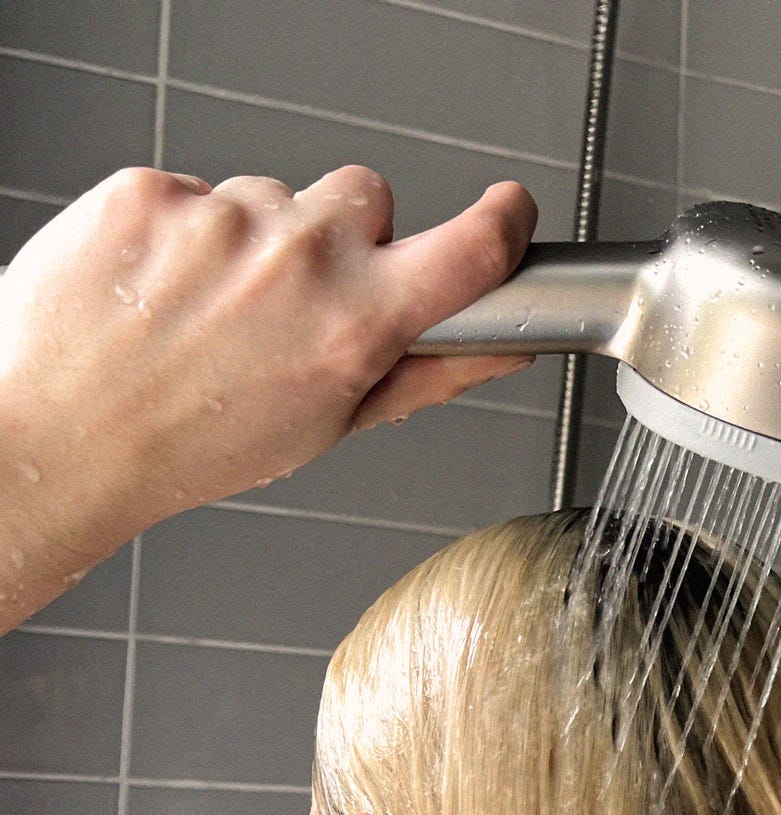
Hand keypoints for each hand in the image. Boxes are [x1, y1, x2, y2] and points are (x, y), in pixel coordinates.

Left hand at [0, 166, 536, 626]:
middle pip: (368, 198)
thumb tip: (500, 349)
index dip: (505, 224)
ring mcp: (221, 215)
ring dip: (262, 240)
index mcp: (357, 323)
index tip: (508, 215)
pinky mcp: (152, 190)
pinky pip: (198, 191)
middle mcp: (299, 257)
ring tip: (213, 310)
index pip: (473, 247)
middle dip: (352, 240)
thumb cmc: (191, 446)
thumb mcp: (331, 427)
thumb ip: (429, 376)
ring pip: (277, 195)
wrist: (60, 435)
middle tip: (303, 303)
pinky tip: (165, 289)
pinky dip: (189, 233)